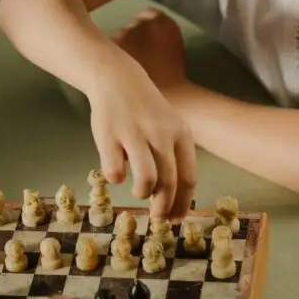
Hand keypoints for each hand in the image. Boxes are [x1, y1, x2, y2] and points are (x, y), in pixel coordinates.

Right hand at [87, 59, 196, 220]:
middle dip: (163, 207)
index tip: (177, 218)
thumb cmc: (146, 110)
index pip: (189, 177)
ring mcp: (135, 135)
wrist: (118, 79)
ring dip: (143, 194)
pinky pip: (115, 172)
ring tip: (139, 192)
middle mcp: (161, 135)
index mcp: (181, 134)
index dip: (183, 203)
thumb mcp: (169, 127)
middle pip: (169, 182)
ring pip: (146, 180)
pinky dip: (116, 178)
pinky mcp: (109, 137)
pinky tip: (116, 171)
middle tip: (157, 218)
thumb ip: (173, 157)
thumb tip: (171, 197)